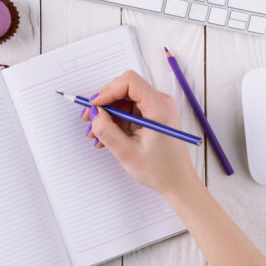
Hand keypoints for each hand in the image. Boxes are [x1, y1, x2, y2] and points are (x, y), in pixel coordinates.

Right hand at [81, 70, 199, 196]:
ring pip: (122, 100)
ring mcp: (154, 109)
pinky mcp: (150, 117)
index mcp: (159, 107)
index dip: (108, 91)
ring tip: (95, 132)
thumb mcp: (127, 152)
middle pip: (124, 89)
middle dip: (103, 103)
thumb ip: (107, 130)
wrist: (177, 183)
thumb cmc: (161, 170)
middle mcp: (159, 103)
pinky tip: (104, 136)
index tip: (94, 105)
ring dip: (106, 114)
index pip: (129, 82)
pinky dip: (113, 121)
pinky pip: (126, 111)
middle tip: (88, 118)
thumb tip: (94, 114)